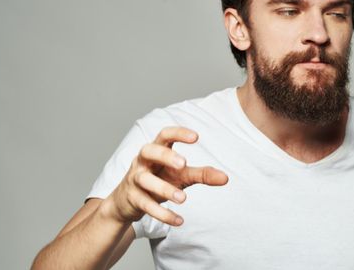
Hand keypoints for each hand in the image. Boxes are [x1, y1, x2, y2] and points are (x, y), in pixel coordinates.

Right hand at [105, 126, 228, 225]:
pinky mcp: (133, 199)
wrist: (127, 201)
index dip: (178, 133)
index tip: (196, 137)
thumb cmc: (158, 179)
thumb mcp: (181, 175)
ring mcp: (135, 179)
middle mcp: (143, 161)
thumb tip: (226, 178)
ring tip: (183, 198)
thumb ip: (202, 174)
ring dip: (164, 188)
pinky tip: (179, 220)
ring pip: (145, 180)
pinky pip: (146, 205)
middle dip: (166, 156)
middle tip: (184, 164)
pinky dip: (162, 214)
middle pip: (149, 151)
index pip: (164, 135)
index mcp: (156, 150)